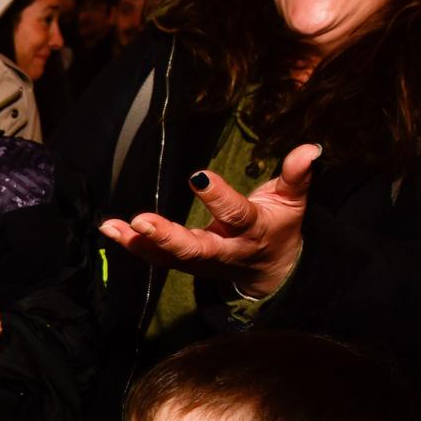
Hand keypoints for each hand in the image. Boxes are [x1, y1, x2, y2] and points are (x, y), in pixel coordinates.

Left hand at [99, 143, 318, 300]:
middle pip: (196, 248)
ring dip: (140, 243)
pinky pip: (156, 256)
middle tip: (143, 220)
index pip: (236, 215)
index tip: (199, 177)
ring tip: (114, 227)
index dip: (218, 198)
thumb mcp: (293, 202)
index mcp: (253, 232)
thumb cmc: (278, 227)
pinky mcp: (184, 264)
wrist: (273, 272)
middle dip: (168, 236)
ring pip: (169, 257)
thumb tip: (310, 148)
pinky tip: (110, 229)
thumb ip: (297, 176)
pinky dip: (132, 244)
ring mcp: (201, 262)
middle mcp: (224, 251)